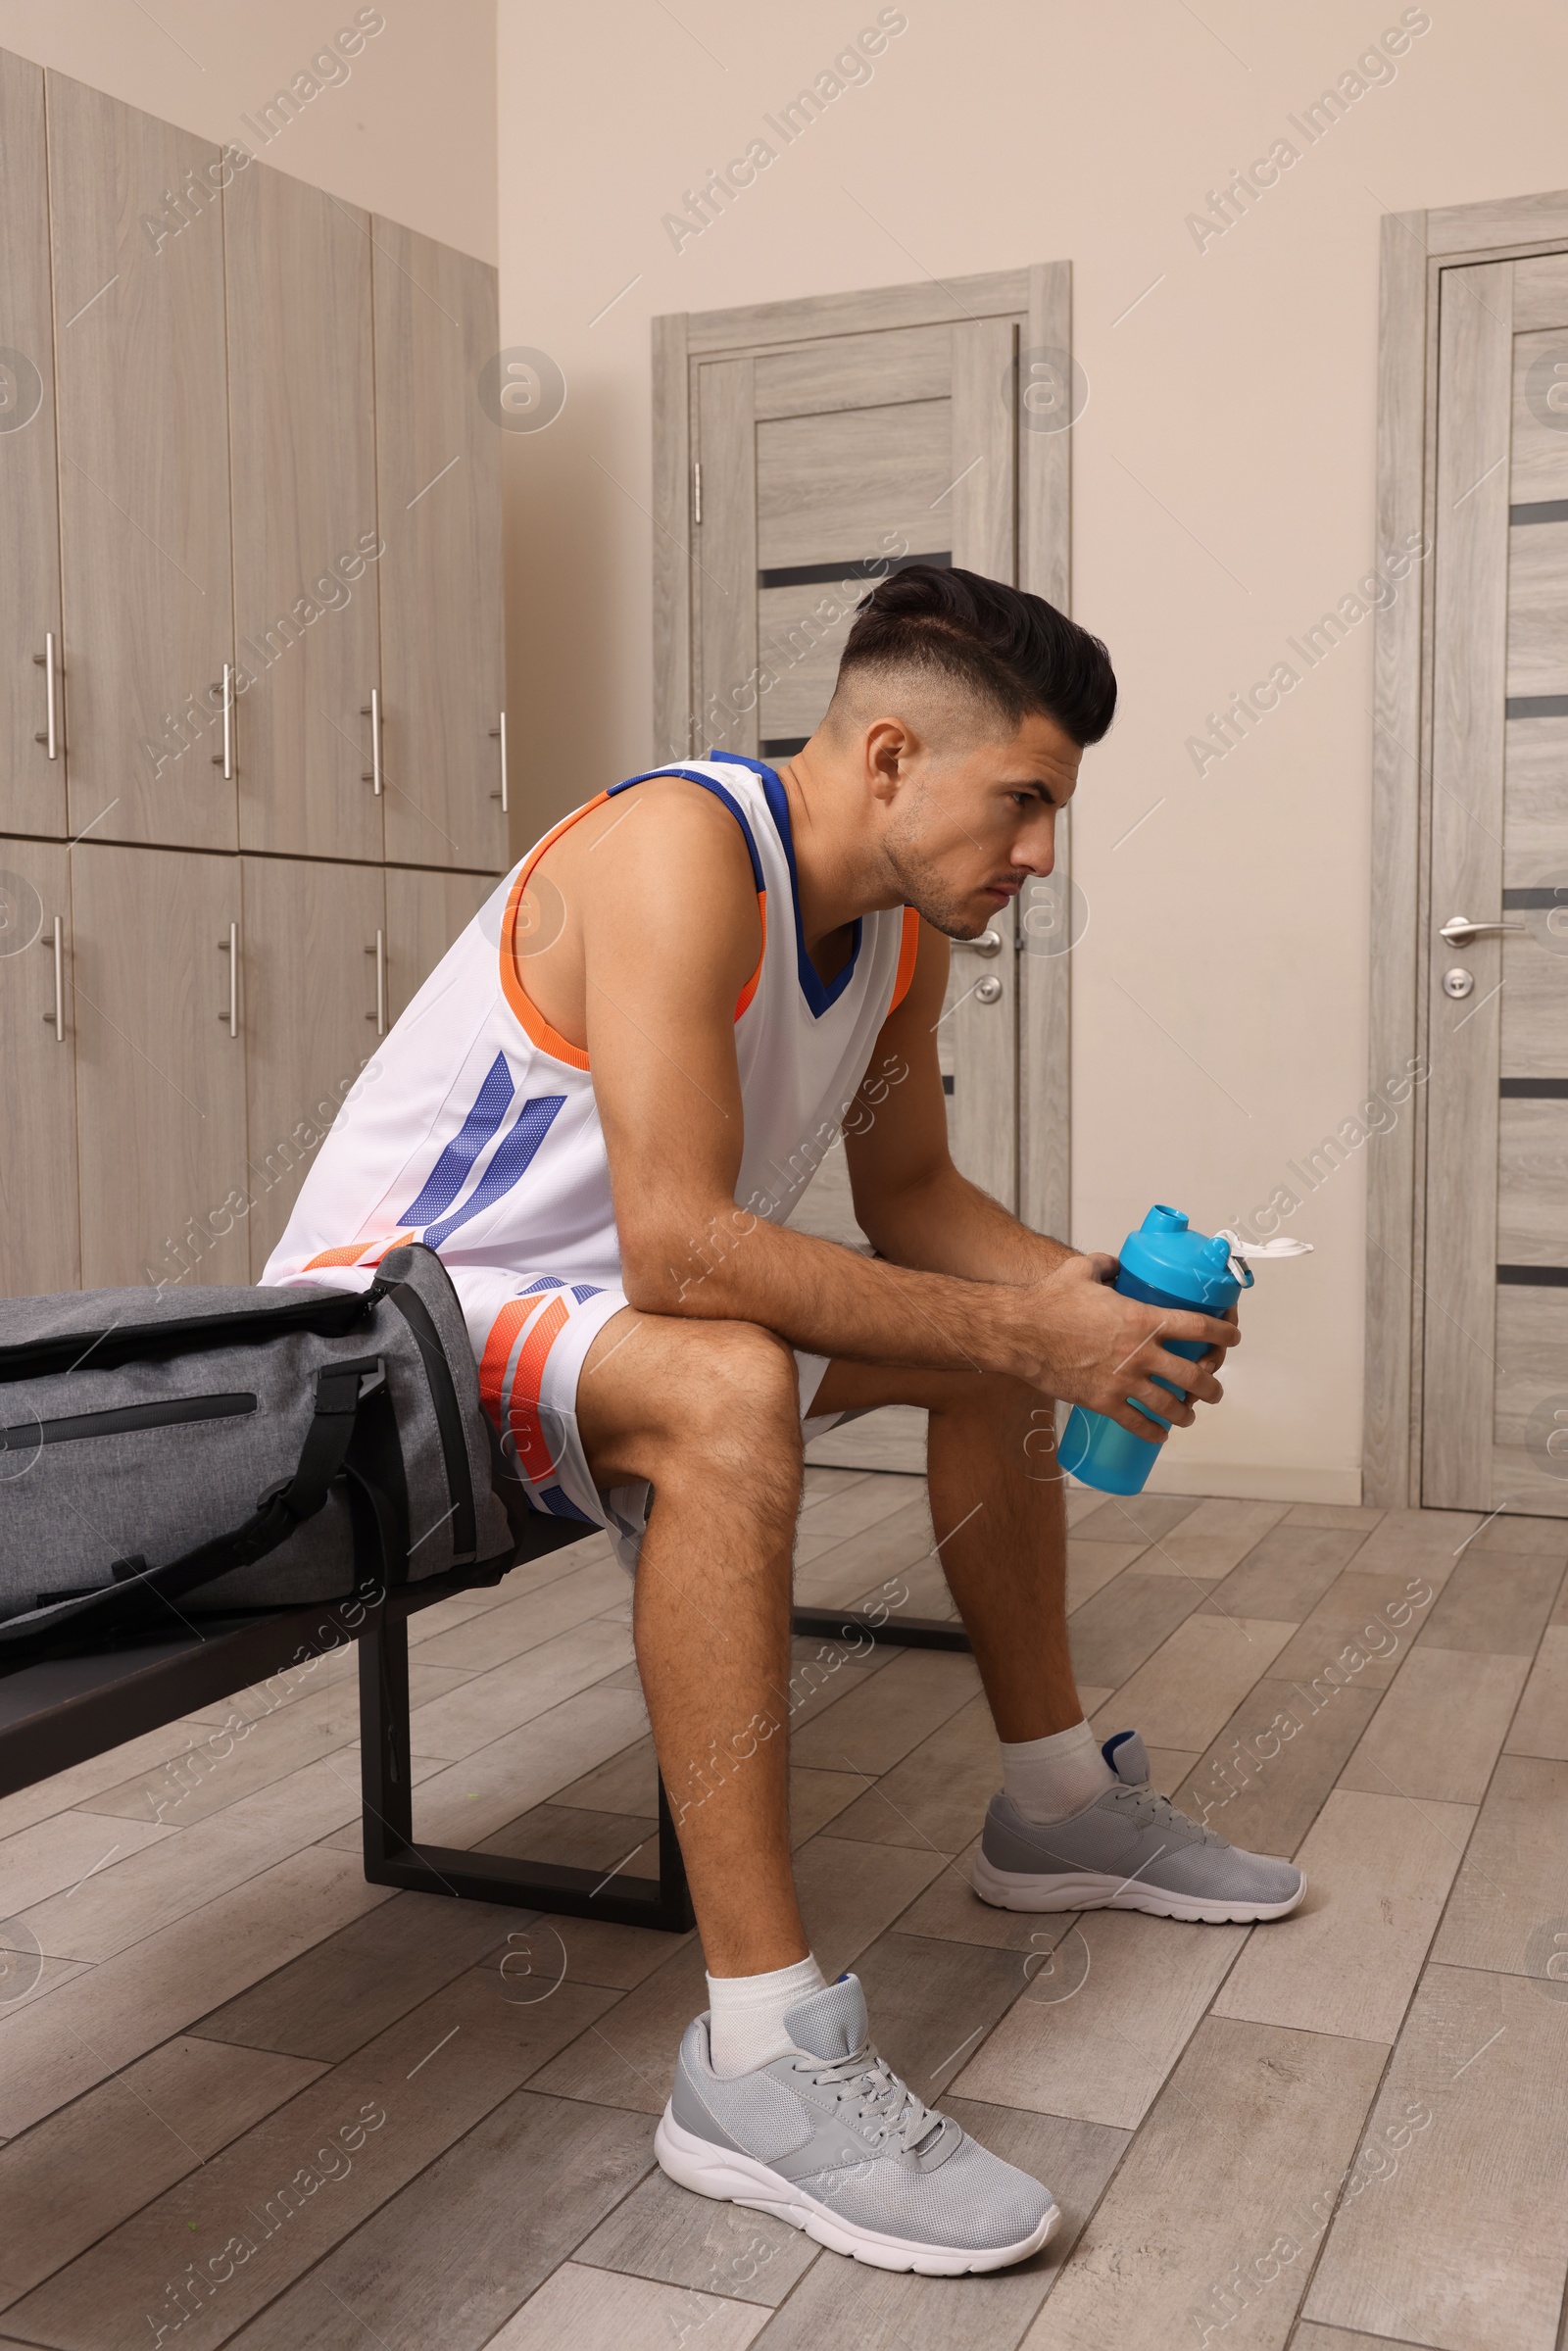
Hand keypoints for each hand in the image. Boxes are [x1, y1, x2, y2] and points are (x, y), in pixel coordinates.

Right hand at [1004, 1252, 1239, 1441]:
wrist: (1020, 1332)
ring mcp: (1124, 1381)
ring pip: (1170, 1405)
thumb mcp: (1083, 1270)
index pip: (1199, 1327)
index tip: (1232, 1337)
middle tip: (1213, 1388)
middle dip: (1211, 1385)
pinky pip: (1138, 1423)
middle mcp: (1141, 1353)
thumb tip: (1118, 1265)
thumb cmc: (1049, 1300)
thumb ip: (1106, 1265)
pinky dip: (1153, 1432)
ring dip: (1186, 1413)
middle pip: (1193, 1376)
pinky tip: (1160, 1435)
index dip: (1223, 1332)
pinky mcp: (1104, 1402)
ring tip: (1189, 1415)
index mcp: (1143, 1319)